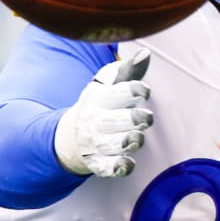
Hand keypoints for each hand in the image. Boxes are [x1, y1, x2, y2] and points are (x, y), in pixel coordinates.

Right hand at [54, 48, 153, 176]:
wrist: (73, 136)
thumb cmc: (101, 105)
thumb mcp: (110, 86)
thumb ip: (129, 71)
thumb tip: (145, 52)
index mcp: (98, 99)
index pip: (114, 93)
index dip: (131, 91)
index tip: (144, 91)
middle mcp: (95, 121)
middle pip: (113, 120)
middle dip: (131, 119)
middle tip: (146, 118)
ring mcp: (96, 144)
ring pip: (111, 144)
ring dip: (126, 141)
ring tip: (136, 138)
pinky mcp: (100, 163)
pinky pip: (107, 168)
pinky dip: (117, 168)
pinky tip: (128, 164)